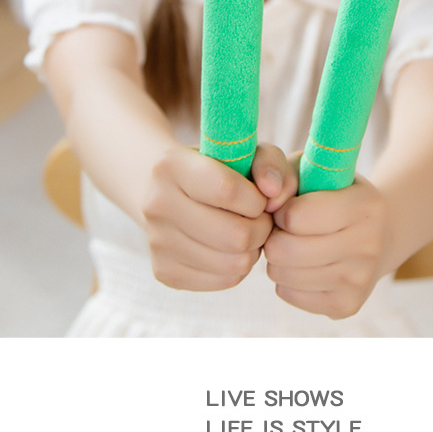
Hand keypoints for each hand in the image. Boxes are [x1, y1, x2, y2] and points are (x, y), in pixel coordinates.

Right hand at [142, 143, 294, 291]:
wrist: (166, 189)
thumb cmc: (214, 167)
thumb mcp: (243, 151)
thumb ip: (269, 162)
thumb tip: (275, 194)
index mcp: (171, 165)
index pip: (228, 191)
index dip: (257, 199)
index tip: (260, 197)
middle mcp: (157, 204)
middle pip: (235, 235)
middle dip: (261, 228)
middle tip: (260, 219)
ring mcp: (157, 242)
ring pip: (234, 263)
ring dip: (253, 249)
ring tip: (247, 231)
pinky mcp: (164, 272)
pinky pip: (224, 281)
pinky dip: (238, 266)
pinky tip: (231, 247)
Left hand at [263, 174, 390, 319]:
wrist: (378, 233)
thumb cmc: (334, 193)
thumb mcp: (313, 169)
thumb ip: (286, 174)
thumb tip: (269, 203)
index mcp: (366, 206)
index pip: (297, 216)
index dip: (282, 210)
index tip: (289, 206)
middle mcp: (369, 246)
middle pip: (285, 250)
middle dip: (275, 236)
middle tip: (285, 229)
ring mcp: (360, 280)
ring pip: (283, 275)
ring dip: (279, 258)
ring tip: (295, 243)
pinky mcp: (346, 306)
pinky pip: (288, 293)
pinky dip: (287, 278)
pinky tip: (305, 264)